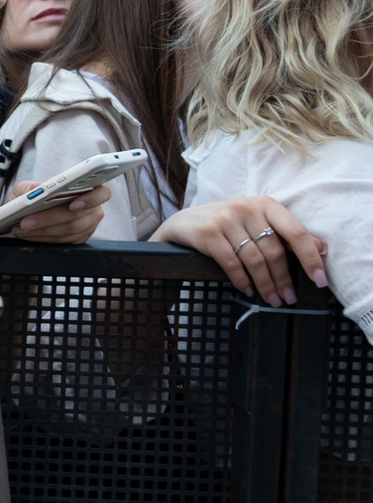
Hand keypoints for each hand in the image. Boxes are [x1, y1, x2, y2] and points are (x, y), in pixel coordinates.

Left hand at [10, 183, 111, 244]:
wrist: (26, 212)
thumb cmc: (30, 196)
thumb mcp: (24, 188)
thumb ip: (28, 187)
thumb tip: (36, 188)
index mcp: (87, 188)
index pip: (101, 192)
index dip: (91, 199)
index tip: (73, 204)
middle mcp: (92, 207)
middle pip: (76, 216)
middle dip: (48, 218)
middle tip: (25, 221)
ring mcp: (87, 225)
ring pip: (69, 231)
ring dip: (42, 230)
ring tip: (21, 228)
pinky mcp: (79, 238)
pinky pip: (64, 241)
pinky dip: (43, 238)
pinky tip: (28, 234)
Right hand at [156, 195, 326, 305]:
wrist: (181, 224)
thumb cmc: (226, 226)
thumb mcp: (256, 223)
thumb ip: (285, 234)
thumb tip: (321, 247)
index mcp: (264, 203)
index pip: (296, 232)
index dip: (310, 258)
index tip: (320, 280)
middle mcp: (246, 208)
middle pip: (274, 251)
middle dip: (284, 279)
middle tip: (289, 298)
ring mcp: (225, 219)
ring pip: (254, 260)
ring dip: (265, 285)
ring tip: (272, 299)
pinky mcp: (208, 232)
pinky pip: (232, 263)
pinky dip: (242, 281)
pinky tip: (247, 290)